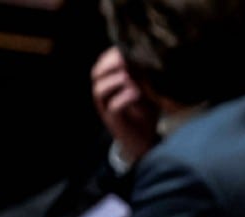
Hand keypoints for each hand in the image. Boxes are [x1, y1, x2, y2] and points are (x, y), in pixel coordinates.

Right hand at [91, 48, 158, 165]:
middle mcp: (104, 94)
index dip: (112, 54)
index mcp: (109, 83)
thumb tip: (147, 57)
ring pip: (100, 88)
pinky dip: (123, 97)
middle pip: (97, 72)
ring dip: (115, 80)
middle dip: (110, 63)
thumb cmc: (145, 112)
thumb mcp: (146, 91)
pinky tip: (136, 92)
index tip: (126, 48)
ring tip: (130, 76)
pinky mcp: (113, 120)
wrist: (144, 141)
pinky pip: (112, 106)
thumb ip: (143, 77)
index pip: (103, 63)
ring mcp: (106, 107)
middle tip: (125, 59)